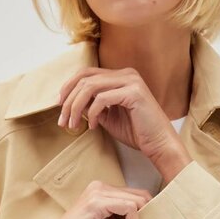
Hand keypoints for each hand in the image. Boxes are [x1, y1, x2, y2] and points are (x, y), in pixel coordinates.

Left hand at [57, 66, 183, 163]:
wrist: (159, 145)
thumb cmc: (137, 133)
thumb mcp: (108, 117)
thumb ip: (92, 106)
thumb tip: (71, 103)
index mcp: (121, 76)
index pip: (87, 74)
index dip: (68, 88)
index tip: (60, 107)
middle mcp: (126, 74)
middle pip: (85, 78)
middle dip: (69, 100)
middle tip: (62, 121)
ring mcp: (131, 81)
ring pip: (90, 87)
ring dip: (76, 107)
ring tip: (73, 125)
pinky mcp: (134, 93)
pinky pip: (102, 99)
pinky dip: (92, 113)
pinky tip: (92, 127)